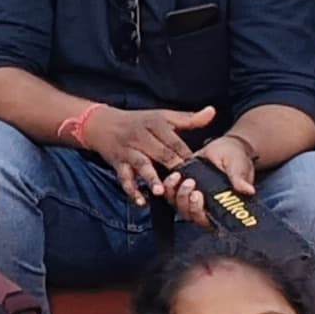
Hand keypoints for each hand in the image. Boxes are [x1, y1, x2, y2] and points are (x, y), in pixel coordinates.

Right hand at [74, 103, 214, 202]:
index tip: (200, 168)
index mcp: (155, 124)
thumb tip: (213, 112)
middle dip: (172, 167)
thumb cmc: (138, 122)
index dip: (186, 154)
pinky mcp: (118, 163)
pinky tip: (141, 201)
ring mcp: (128, 151)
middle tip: (186, 182)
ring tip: (160, 191)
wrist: (101, 123)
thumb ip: (189, 118)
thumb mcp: (162, 116)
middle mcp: (141, 137)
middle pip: (160, 152)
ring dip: (150, 178)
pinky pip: (124, 178)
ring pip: (141, 165)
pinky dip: (132, 190)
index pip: (174, 140)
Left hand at [168, 132, 260, 227]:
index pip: (209, 222)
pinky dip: (169, 187)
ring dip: (176, 194)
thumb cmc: (236, 158)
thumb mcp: (239, 166)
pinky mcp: (182, 188)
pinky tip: (174, 175)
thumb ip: (240, 179)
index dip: (200, 213)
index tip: (198, 195)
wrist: (226, 147)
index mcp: (223, 208)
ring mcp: (193, 198)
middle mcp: (207, 207)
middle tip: (190, 183)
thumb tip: (249, 190)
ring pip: (178, 206)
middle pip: (190, 215)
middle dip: (186, 202)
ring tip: (179, 177)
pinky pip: (171, 194)